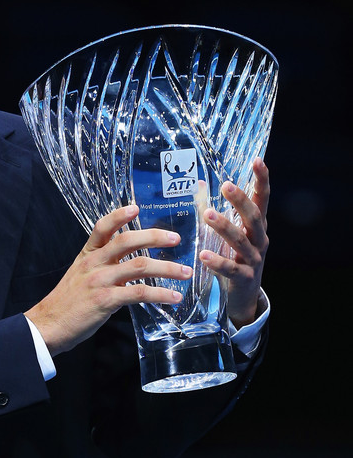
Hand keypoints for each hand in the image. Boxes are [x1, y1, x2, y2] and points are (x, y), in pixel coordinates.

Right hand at [26, 205, 188, 355]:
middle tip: (176, 238)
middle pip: (127, 241)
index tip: (136, 208)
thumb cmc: (67, 302)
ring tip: (185, 272)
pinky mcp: (105, 300)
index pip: (102, 227)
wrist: (49, 325)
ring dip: (167, 268)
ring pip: (139, 266)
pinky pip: (139, 293)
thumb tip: (130, 266)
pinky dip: (160, 294)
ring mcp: (99, 280)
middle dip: (155, 237)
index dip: (119, 215)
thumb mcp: (80, 275)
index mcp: (87, 255)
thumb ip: (103, 267)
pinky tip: (173, 297)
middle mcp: (93, 263)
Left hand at [199, 158, 269, 327]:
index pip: (262, 199)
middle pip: (254, 217)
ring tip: (208, 214)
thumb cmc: (234, 259)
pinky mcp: (245, 279)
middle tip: (226, 185)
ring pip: (241, 241)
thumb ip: (214, 210)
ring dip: (225, 227)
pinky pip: (231, 269)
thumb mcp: (228, 235)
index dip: (262, 180)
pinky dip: (217, 262)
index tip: (258, 160)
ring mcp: (254, 260)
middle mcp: (259, 240)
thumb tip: (196, 183)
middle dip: (241, 200)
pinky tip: (203, 255)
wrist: (243, 298)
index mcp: (256, 227)